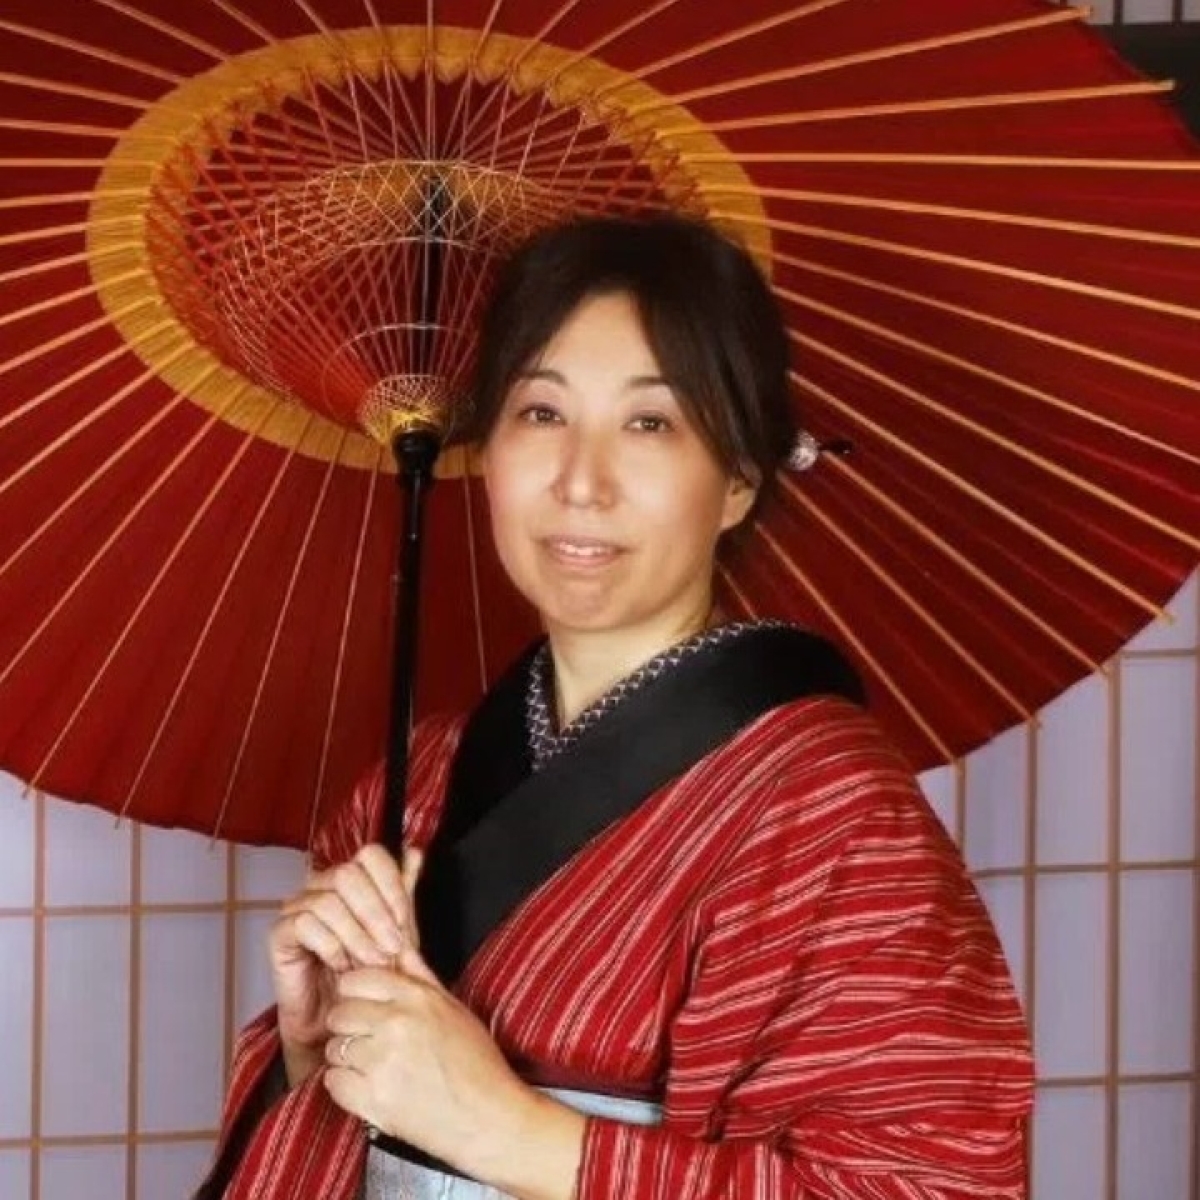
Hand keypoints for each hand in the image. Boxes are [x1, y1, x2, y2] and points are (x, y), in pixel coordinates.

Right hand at [268, 844, 422, 1084]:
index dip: (391, 886)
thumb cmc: (370, 975)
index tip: (405, 923)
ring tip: (371, 964)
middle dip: (375, 914)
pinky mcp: (279, 934)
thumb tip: (414, 852)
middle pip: (348, 874)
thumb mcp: (396, 933)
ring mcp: (297, 907)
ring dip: (356, 936)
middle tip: (390, 949)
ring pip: (327, 901)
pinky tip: (343, 967)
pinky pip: (305, 924)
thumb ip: (402, 893)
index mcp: (351, 878)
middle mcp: (321, 885)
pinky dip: (331, 947)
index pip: (371, 855)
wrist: (343, 1020)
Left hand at [323, 964, 584, 1196]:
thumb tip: (400, 950)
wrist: (489, 1117)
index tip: (361, 1004)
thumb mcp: (455, 1009)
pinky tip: (366, 1086)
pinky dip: (344, 1086)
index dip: (354, 992)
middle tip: (365, 1038)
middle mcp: (396, 1024)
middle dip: (347, 1025)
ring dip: (346, 1057)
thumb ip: (422, 977)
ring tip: (371, 1066)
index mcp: (418, 999)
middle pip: (339, 1013)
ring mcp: (383, 1062)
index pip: (358, 979)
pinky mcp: (374, 1099)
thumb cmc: (477, 1064)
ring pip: (334, 1048)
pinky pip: (333, 1082)